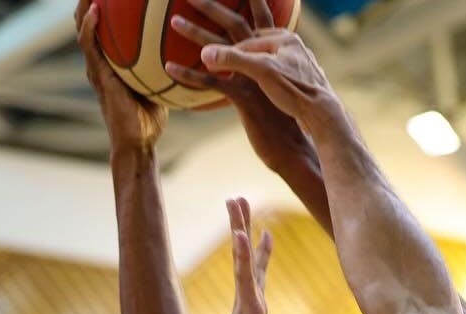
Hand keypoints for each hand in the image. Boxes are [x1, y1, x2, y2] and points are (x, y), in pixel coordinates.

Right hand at [76, 0, 166, 151]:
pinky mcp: (97, 75)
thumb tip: (188, 49)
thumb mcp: (159, 85)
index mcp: (112, 62)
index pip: (105, 28)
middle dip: (91, 0)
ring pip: (83, 28)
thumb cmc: (150, 119)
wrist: (138, 142)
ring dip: (84, 5)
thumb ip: (164, 67)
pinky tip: (96, 10)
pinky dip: (90, 26)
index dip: (105, 8)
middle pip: (89, 21)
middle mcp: (100, 61)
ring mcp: (96, 67)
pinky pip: (90, 45)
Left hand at [165, 0, 317, 173]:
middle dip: (213, 5)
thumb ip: (264, 75)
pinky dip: (189, 75)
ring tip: (174, 21)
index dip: (252, 2)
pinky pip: (212, 82)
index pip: (259, 18)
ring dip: (195, 32)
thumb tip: (255, 68)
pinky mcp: (244, 97)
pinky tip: (169, 68)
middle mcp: (262, 61)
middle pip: (235, 23)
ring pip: (219, 49)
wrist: (296, 147)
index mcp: (272, 54)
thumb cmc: (284, 122)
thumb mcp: (276, 93)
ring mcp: (253, 77)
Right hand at [214, 198, 324, 313]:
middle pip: (245, 256)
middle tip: (237, 200)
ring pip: (241, 258)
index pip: (258, 273)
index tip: (264, 230)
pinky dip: (244, 255)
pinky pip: (244, 277)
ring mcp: (244, 303)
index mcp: (254, 309)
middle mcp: (246, 301)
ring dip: (238, 228)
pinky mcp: (246, 310)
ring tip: (234, 202)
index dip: (261, 252)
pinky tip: (243, 234)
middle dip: (241, 227)